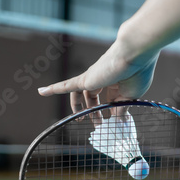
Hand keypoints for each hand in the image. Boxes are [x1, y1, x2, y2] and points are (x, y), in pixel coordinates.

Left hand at [38, 38, 158, 114]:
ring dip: (79, 108)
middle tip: (97, 125)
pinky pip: (66, 85)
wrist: (135, 54)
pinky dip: (54, 88)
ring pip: (80, 94)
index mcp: (117, 84)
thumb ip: (122, 109)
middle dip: (94, 112)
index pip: (109, 101)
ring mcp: (93, 78)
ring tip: (82, 120)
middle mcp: (103, 80)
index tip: (113, 124)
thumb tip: (118, 122)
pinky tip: (41, 92)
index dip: (110, 113)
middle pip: (93, 98)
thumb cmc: (138, 72)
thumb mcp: (131, 96)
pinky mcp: (85, 79)